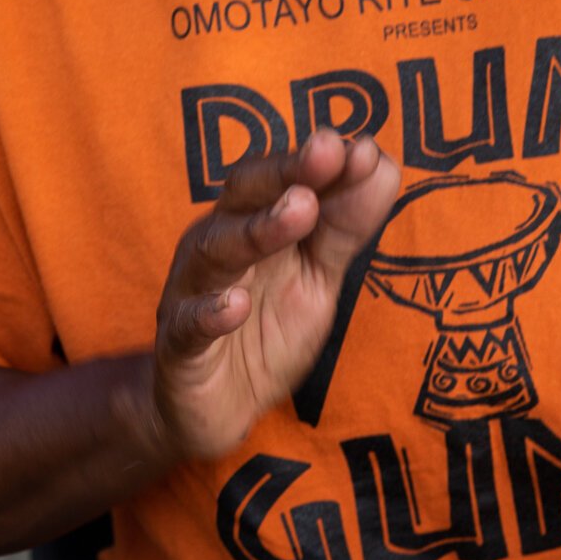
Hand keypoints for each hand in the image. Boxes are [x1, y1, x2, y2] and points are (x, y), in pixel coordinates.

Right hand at [151, 130, 399, 461]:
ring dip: (259, 228)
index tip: (362, 148)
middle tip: (328, 151)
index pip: (284, 179)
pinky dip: (211, 313)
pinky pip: (189, 326)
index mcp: (252, 223)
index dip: (321, 163)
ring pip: (217, 250)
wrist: (214, 410)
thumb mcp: (317, 281)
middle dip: (288, 171)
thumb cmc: (263, 334)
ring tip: (300, 209)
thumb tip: (382, 163)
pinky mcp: (178, 348)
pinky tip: (236, 306)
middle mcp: (217, 245)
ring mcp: (193, 293)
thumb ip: (345, 227)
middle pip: (246, 195)